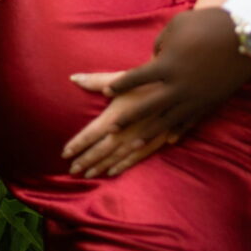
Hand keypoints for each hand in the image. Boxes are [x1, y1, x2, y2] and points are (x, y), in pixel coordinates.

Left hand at [61, 7, 250, 169]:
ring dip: (148, 133)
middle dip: (127, 119)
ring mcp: (195, 97)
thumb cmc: (207, 24)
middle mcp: (177, 86)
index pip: (135, 78)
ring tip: (133, 144)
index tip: (106, 93)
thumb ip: (160, 45)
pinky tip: (169, 140)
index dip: (119, 85)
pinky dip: (178, 130)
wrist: (244, 35)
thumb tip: (154, 57)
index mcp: (166, 65)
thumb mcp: (176, 27)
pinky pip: (190, 121)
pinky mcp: (210, 102)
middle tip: (111, 129)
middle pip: (146, 107)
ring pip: (166, 121)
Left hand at [63, 74, 177, 177]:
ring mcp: (143, 138)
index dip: (77, 144)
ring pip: (117, 157)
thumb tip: (73, 78)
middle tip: (71, 170)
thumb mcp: (123, 76)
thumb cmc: (151, 76)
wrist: (185, 83)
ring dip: (101, 166)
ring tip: (87, 174)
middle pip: (101, 149)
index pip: (90, 134)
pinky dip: (123, 165)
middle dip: (85, 160)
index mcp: (117, 114)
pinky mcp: (157, 140)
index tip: (64, 153)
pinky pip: (137, 157)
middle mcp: (128, 130)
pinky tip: (113, 172)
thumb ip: (97, 81)